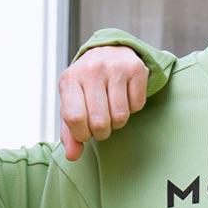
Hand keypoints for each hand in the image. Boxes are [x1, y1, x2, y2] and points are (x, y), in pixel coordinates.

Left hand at [58, 46, 149, 161]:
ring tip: (111, 110)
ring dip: (117, 122)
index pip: (74, 118)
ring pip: (120, 116)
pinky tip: (124, 97)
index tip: (84, 133)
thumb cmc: (86, 85)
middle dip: (101, 132)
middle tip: (100, 125)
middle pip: (99, 122)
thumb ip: (69, 133)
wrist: (108, 51)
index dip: (81, 134)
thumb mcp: (71, 104)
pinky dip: (132, 108)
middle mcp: (91, 69)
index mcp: (69, 79)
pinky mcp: (136, 68)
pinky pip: (137, 106)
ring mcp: (115, 67)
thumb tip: (72, 156)